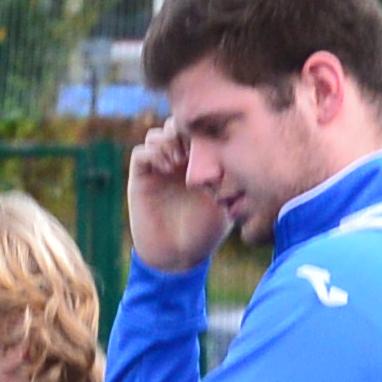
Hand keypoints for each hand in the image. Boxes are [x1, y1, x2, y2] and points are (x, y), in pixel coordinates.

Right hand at [126, 119, 227, 275]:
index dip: (202, 128)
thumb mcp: (227, 200)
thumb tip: (240, 148)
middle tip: (193, 145)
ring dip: (167, 140)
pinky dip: (153, 153)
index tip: (212, 139)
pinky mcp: (141, 179)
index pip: (196, 130)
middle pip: (174, 126)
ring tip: (179, 160)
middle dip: (183, 130)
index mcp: (197, 163)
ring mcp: (157, 169)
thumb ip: (230, 176)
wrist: (178, 255)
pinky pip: (141, 153)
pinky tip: (168, 167)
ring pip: (155, 135)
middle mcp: (176, 162)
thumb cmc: (206, 231)